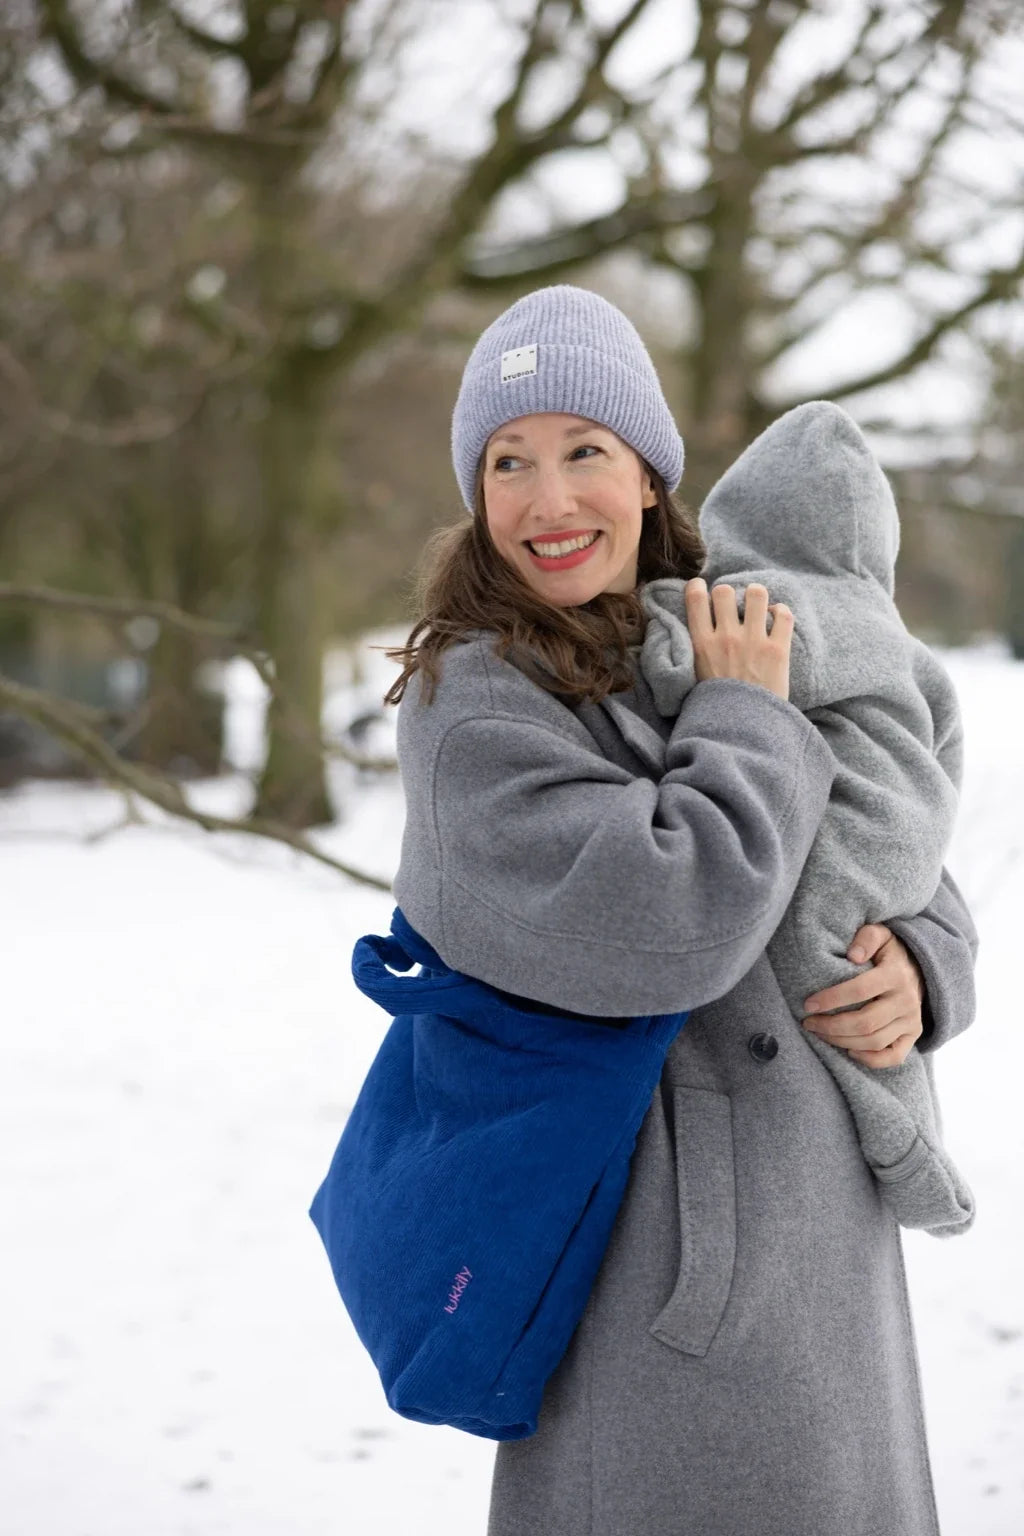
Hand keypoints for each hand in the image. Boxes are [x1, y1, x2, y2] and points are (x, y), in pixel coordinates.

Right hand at [685, 578, 792, 700]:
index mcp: (701, 644)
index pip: (695, 598)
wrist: (743, 730)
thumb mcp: (693, 678)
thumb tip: (694, 632)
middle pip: (725, 591)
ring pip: (756, 594)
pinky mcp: (778, 650)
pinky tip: (777, 620)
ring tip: (758, 608)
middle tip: (734, 607)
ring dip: (757, 597)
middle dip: (729, 594)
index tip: (702, 589)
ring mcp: (754, 641)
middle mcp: (726, 637)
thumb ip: (694, 652)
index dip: (698, 587)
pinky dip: (781, 613)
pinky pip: (784, 615)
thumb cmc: (716, 707)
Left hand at [801, 924, 924, 1067]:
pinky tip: (848, 1050)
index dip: (831, 999)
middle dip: (831, 1026)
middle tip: (808, 1023)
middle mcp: (906, 1001)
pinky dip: (870, 1059)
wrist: (921, 968)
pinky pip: (893, 1057)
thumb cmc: (889, 952)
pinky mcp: (913, 1035)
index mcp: (895, 975)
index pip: (860, 990)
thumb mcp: (881, 935)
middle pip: (865, 1023)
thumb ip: (867, 938)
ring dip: (842, 1042)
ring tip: (820, 1034)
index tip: (808, 1004)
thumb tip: (853, 954)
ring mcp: (911, 1021)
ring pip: (874, 1041)